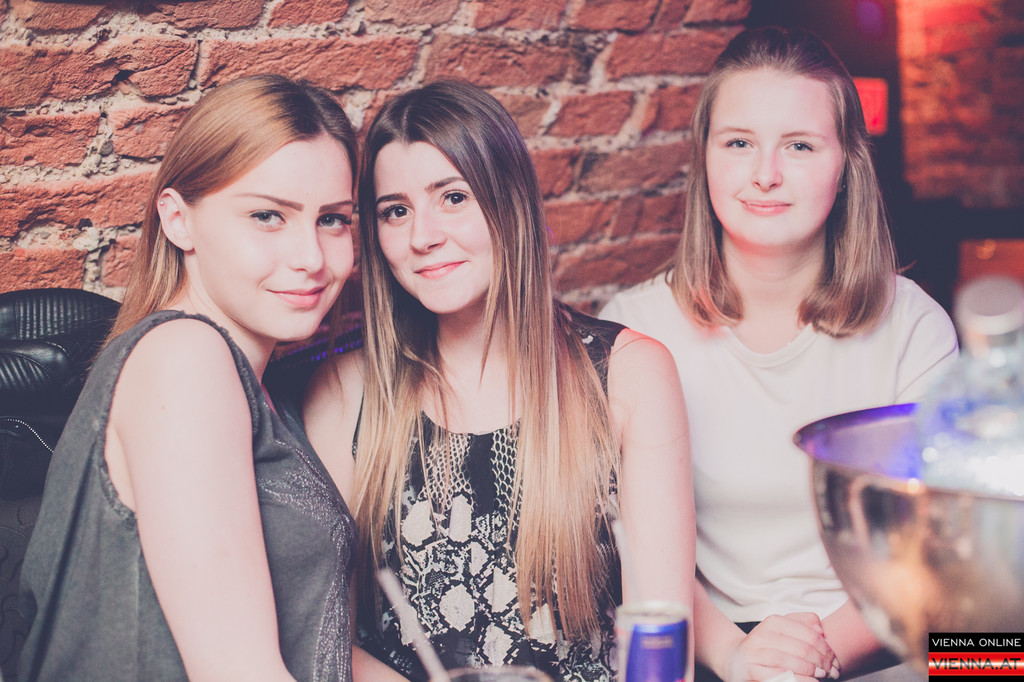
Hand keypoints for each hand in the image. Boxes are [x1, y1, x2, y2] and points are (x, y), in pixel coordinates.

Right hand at [723, 613, 840, 681]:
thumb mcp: (781, 629)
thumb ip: (803, 622)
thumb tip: (821, 629)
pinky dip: (798, 680)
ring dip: (812, 672)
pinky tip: (809, 681)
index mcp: (773, 622)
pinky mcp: (751, 671)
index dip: (827, 649)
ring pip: (791, 663)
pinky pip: (780, 676)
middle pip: (802, 649)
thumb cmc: (765, 646)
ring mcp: (755, 654)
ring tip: (822, 677)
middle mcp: (762, 635)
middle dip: (823, 663)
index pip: (809, 635)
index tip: (835, 660)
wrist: (735, 660)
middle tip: (833, 672)